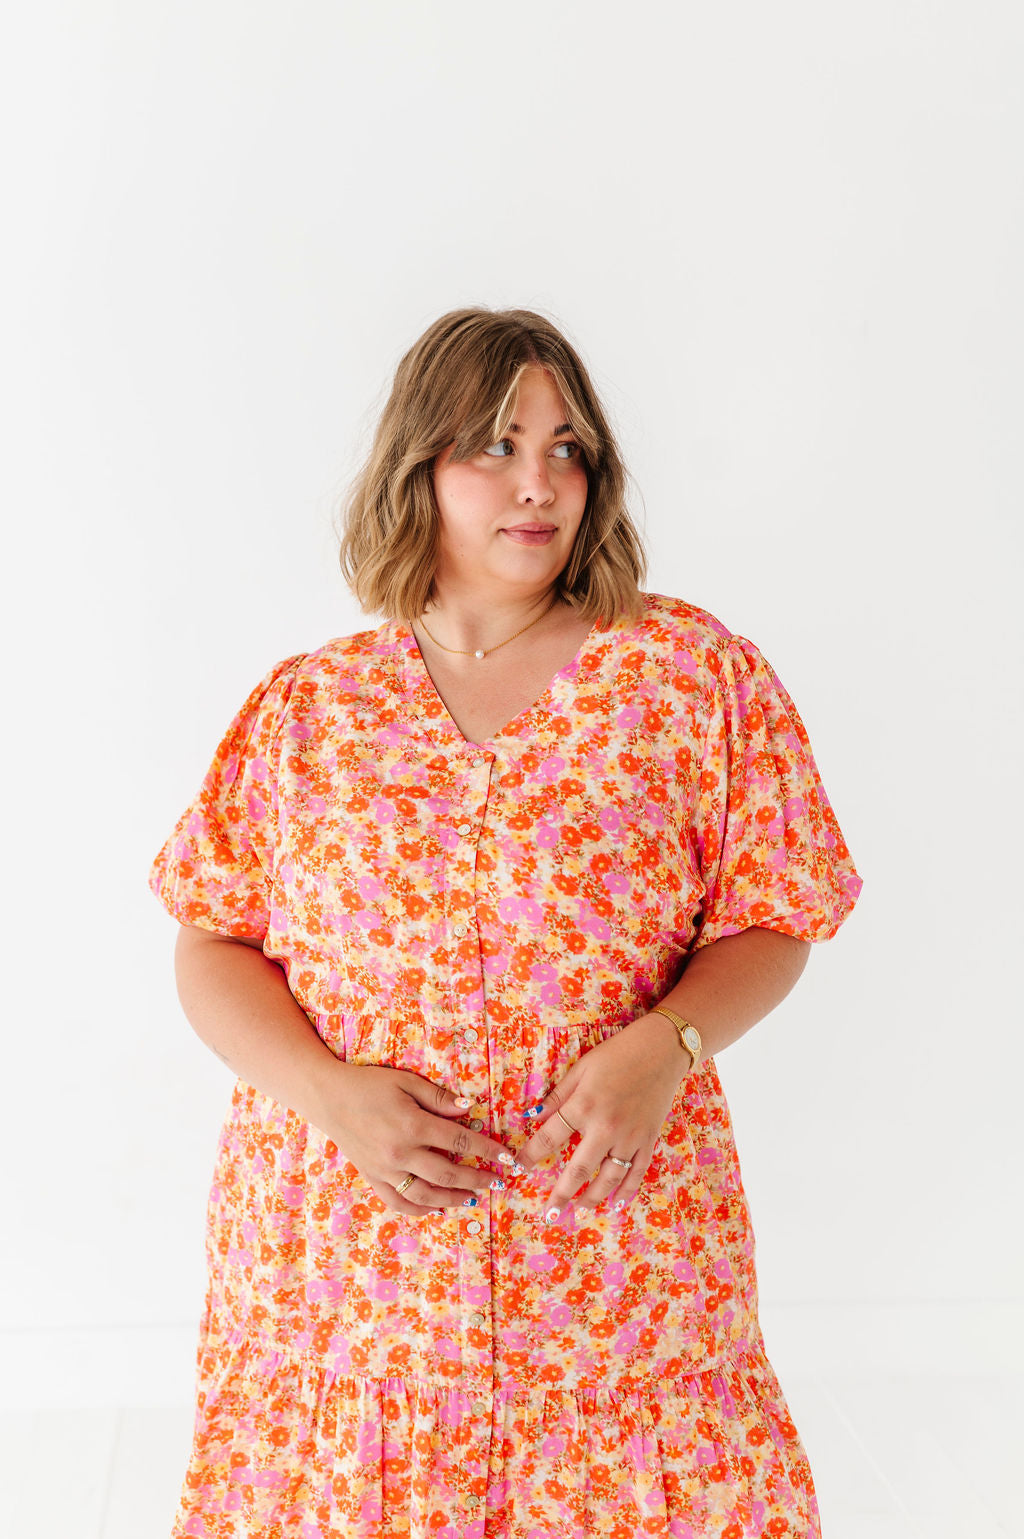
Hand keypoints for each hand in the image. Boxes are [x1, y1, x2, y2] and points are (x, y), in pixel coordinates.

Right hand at [315, 1062, 520, 1215]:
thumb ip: (438, 1098)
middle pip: (448, 1173)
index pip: (460, 1141)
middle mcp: (400, 1153)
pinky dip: (420, 1209)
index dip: (487, 1150)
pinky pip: (399, 1202)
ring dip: (454, 1199)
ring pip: (426, 1195)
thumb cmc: (369, 1084)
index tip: (506, 1158)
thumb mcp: (406, 1081)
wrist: (328, 1097)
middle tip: (497, 1182)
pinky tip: (437, 1207)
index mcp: (412, 1125)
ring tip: (474, 1198)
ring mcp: (385, 1170)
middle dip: (477, 1179)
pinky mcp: (372, 1178)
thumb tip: (469, 1110)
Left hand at [515, 1013, 687, 1221]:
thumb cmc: (617, 1054)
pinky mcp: (649, 1140)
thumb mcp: (581, 1068)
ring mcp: (630, 1137)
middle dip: (562, 1194)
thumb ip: (558, 1096)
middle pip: (579, 1169)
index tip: (518, 1168)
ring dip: (592, 1198)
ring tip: (579, 1210)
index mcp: (584, 1106)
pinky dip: (627, 1191)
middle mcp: (606, 1127)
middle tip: (550, 1214)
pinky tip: (616, 1204)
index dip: (531, 1155)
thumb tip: (532, 1117)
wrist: (662, 1049)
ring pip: (609, 1178)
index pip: (550, 1138)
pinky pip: (637, 1173)